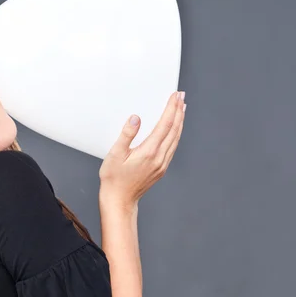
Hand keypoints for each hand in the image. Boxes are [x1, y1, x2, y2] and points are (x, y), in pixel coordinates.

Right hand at [99, 91, 185, 209]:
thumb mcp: (114, 154)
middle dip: (179, 111)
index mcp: (149, 152)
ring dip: (180, 122)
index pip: (165, 125)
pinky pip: (173, 147)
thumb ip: (126, 135)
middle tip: (181, 96)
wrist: (119, 200)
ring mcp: (162, 164)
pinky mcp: (161, 168)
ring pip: (176, 138)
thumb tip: (136, 119)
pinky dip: (176, 134)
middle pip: (174, 130)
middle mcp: (159, 158)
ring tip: (181, 108)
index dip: (171, 109)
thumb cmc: (114, 178)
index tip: (175, 96)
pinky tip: (175, 129)